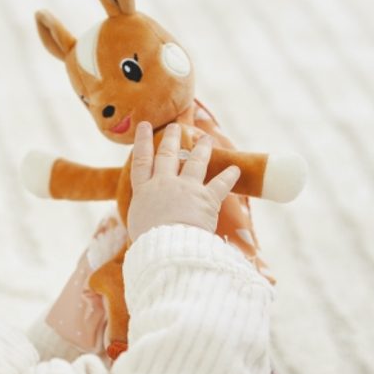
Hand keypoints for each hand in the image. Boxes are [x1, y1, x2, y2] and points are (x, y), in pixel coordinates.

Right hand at [127, 122, 240, 239]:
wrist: (168, 246)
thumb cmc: (149, 243)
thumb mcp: (138, 227)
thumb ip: (143, 216)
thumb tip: (143, 220)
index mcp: (144, 191)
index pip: (142, 161)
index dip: (143, 142)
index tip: (145, 126)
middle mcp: (165, 184)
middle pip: (168, 155)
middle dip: (171, 139)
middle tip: (174, 126)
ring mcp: (186, 188)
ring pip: (195, 162)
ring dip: (201, 149)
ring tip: (206, 138)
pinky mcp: (206, 198)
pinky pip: (220, 184)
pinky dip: (229, 176)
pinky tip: (236, 169)